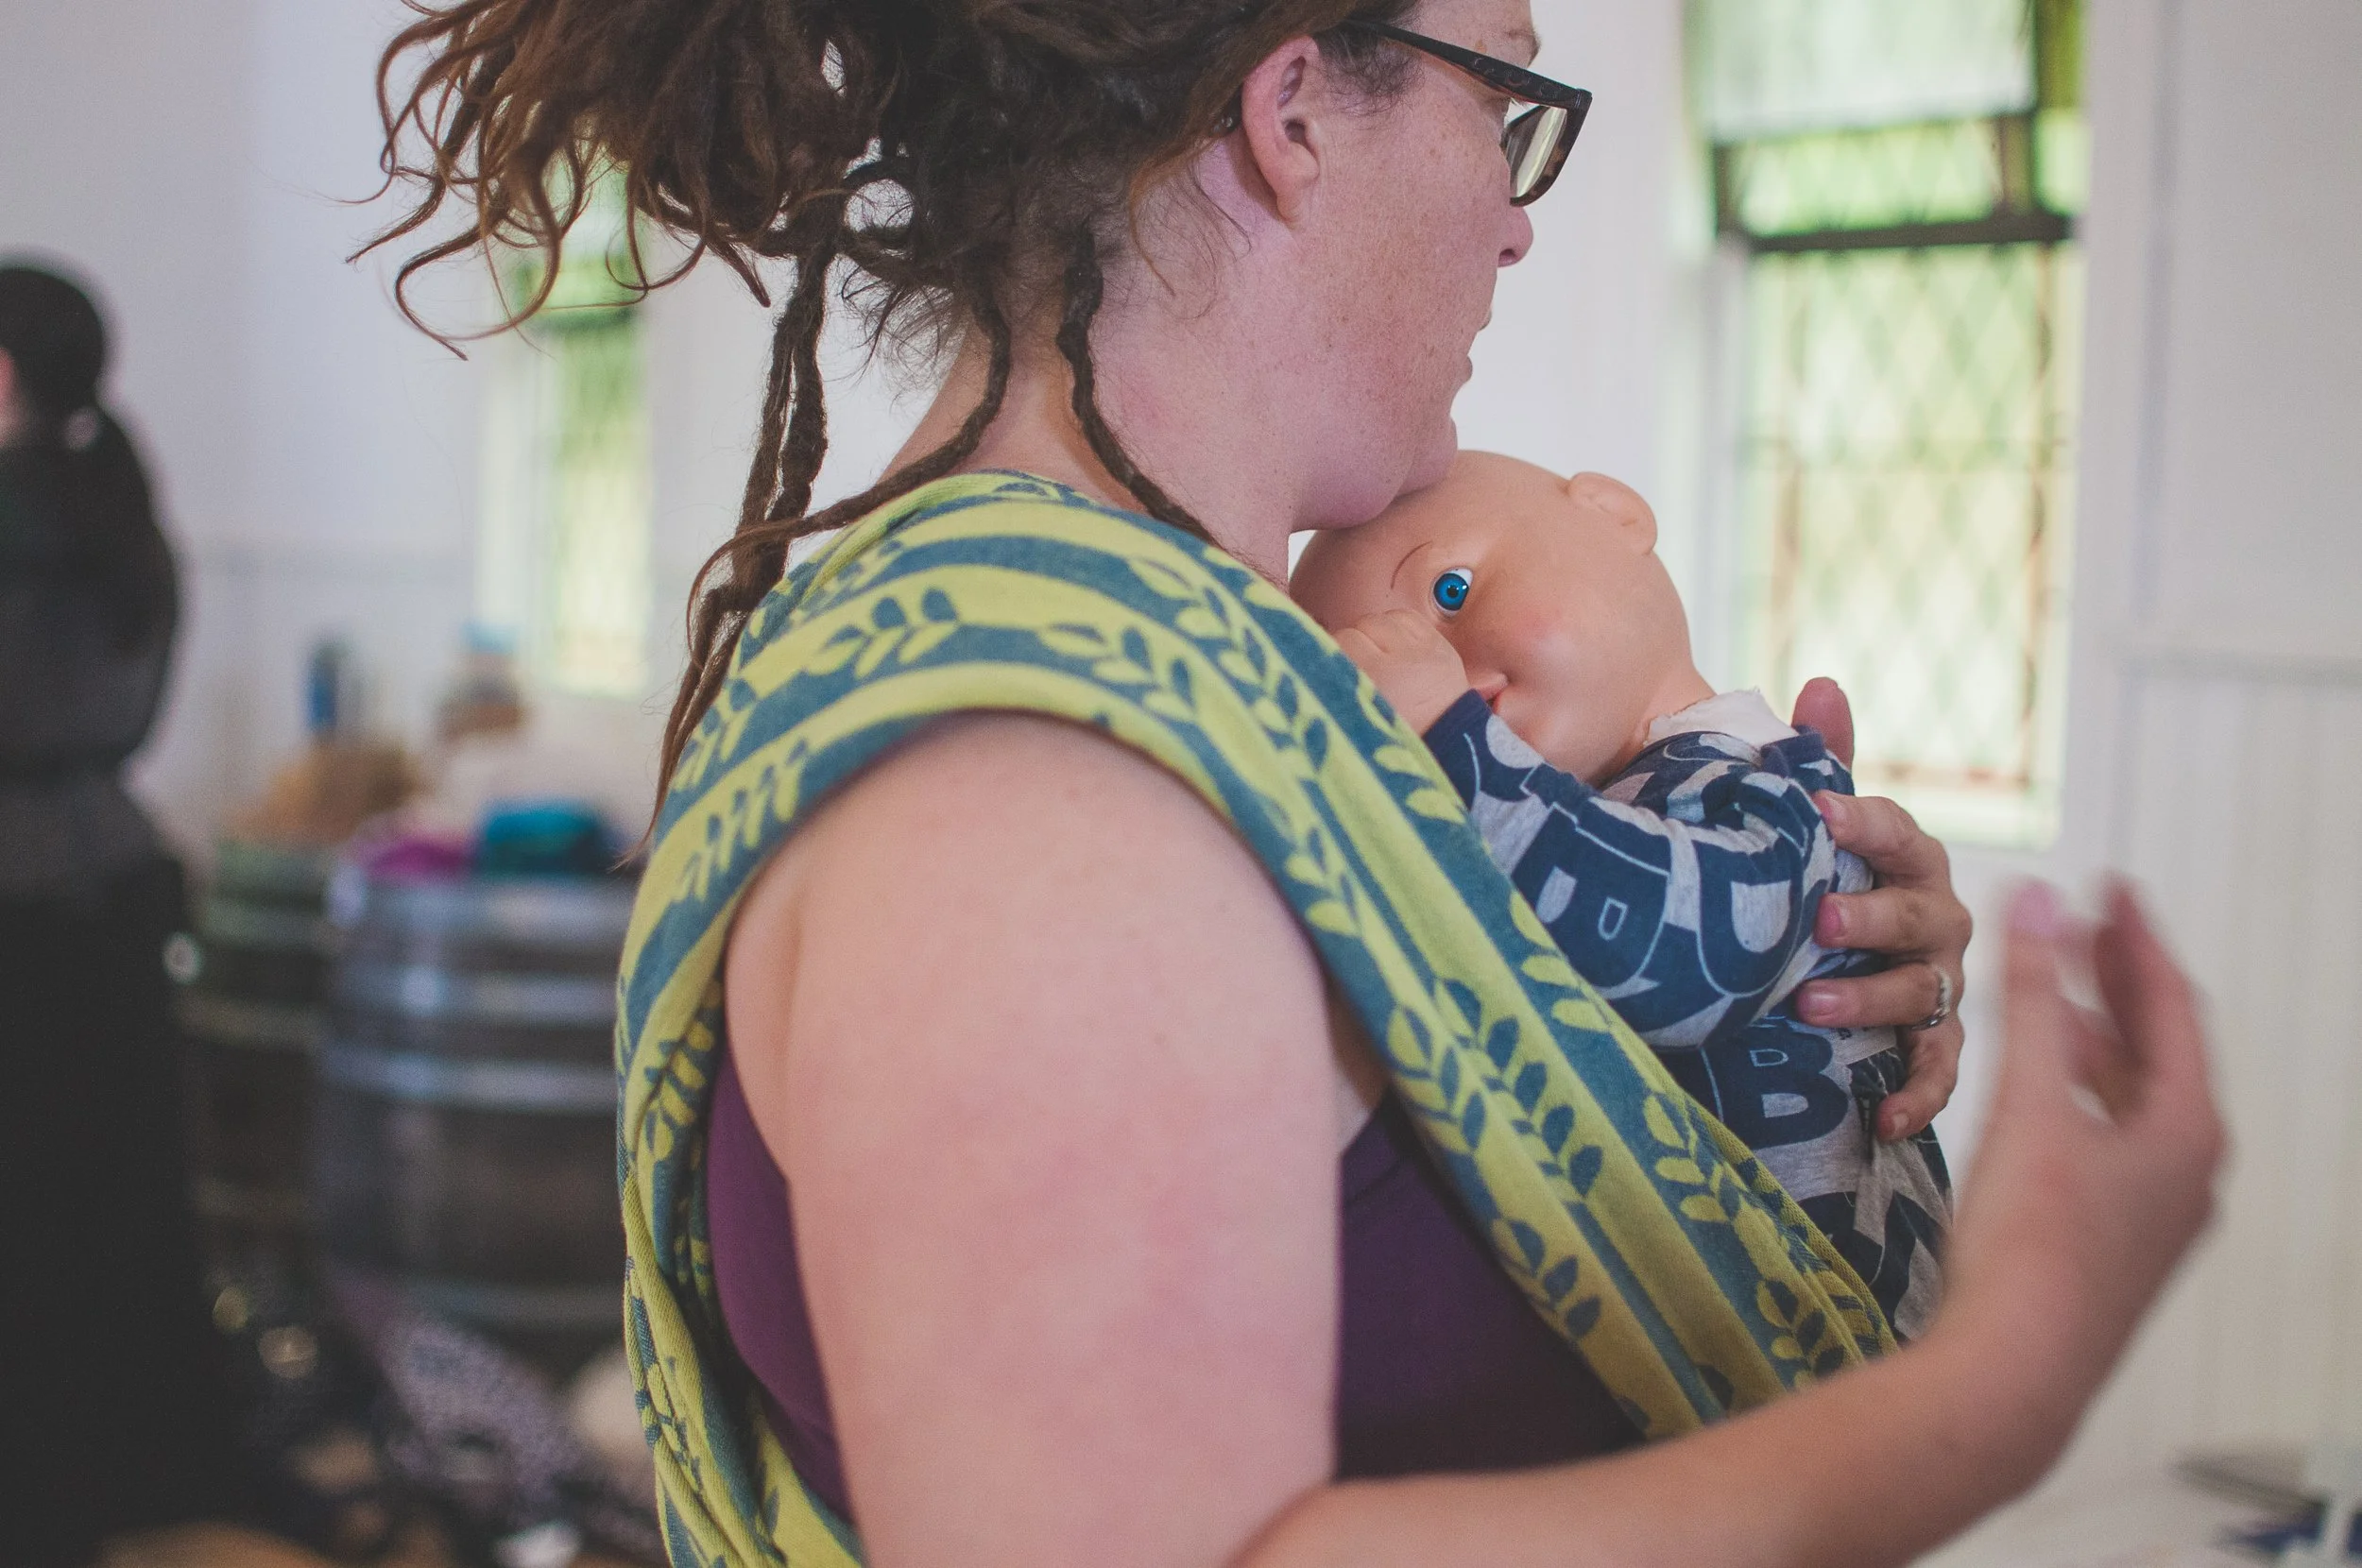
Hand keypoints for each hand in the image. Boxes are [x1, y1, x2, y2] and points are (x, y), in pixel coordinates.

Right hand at [1334, 609, 1472, 734]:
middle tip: (1357, 663)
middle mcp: (1403, 657)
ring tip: (1376, 654)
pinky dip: (1397, 626)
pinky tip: (1393, 645)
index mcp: (1379, 676)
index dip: (1336, 650)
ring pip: (1386, 618)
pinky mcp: (1441, 645)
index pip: (1344, 639)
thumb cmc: (1394, 736)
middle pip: (1364, 624)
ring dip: (1376, 632)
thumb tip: (1318, 656)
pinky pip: (1409, 617)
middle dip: (1356, 640)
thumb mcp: (1359, 715)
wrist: (1444, 743)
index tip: (1337, 666)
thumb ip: (1340, 683)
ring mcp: (1426, 649)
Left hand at [1785, 676, 1970, 1142]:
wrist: (1823, 970)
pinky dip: (1916, 1098)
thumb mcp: (1816, 830)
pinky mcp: (1932, 1046)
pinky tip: (1881, 1120)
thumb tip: (1821, 683)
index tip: (1817, 809)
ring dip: (1872, 999)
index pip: (1897, 831)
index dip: (1862, 818)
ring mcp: (1940, 986)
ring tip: (1809, 1005)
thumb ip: (1821, 761)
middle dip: (1873, 916)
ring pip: (1923, 994)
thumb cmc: (1823, 885)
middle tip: (1819, 919)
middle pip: (1919, 915)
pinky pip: (1936, 1073)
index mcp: (1910, 859)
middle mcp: (1937, 920)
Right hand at [1939, 881, 2223, 1422]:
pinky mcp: (2114, 1241)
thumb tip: (2035, 899)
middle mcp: (2189, 1168)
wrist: (2015, 1370)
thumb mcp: (2031, 1102)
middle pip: (2159, 1053)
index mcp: (2188, 1127)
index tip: (2110, 887)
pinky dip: (2079, 1093)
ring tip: (2050, 992)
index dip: (2138, 939)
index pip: (2172, 1007)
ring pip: (2132, 1100)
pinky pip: (2109, 1140)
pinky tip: (2035, 1086)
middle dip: (2116, 985)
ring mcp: (2155, 1210)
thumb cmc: (2032, 1241)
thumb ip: (2030, 996)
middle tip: (2079, 928)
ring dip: (2094, 1040)